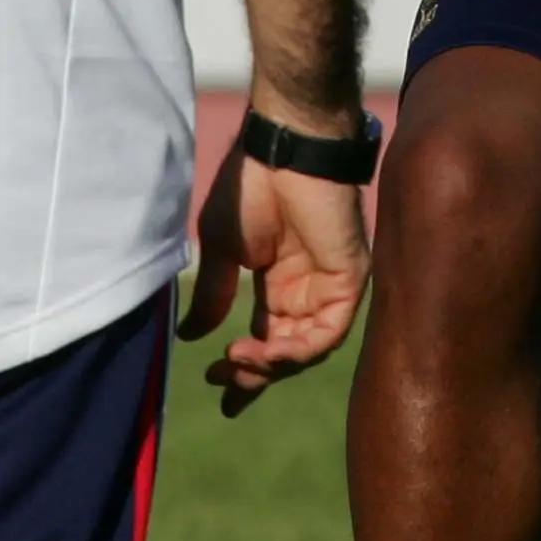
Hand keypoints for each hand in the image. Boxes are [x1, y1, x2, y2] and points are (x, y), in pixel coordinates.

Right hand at [181, 134, 371, 416]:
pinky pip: (328, 332)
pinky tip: (263, 351)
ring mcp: (330, 284)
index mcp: (279, 281)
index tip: (219, 390)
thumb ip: (213, 296)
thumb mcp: (222, 251)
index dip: (245, 369)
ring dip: (270, 366)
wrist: (284, 150)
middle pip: (287, 351)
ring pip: (307, 349)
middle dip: (254, 375)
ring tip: (236, 362)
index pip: (267, 338)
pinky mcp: (350, 279)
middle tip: (222, 383)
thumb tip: (190, 337)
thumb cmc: (250, 187)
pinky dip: (296, 351)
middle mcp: (307, 288)